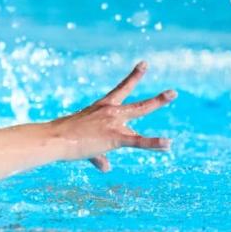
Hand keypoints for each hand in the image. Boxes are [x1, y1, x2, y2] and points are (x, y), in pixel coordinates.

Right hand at [51, 61, 175, 171]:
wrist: (56, 138)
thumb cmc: (66, 139)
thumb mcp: (87, 145)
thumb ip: (99, 156)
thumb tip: (106, 167)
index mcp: (103, 107)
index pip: (122, 89)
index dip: (134, 77)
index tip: (144, 64)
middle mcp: (111, 111)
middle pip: (139, 104)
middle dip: (157, 99)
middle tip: (174, 93)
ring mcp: (114, 123)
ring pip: (141, 111)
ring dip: (158, 103)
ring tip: (173, 99)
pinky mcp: (115, 137)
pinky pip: (139, 141)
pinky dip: (154, 143)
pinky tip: (168, 144)